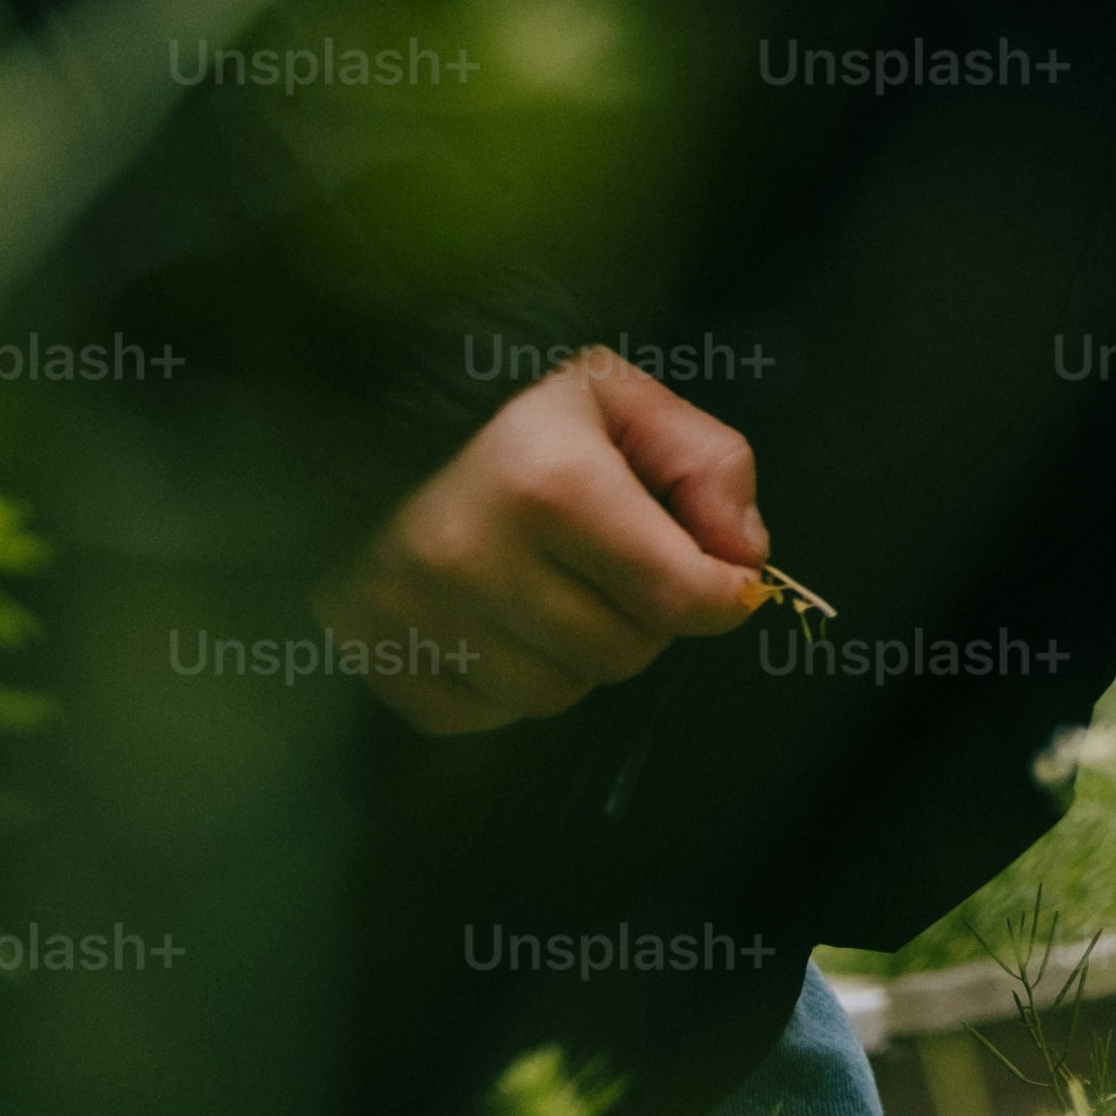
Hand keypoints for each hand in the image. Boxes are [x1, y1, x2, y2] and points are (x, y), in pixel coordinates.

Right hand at [317, 351, 774, 735]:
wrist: (373, 422)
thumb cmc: (517, 414)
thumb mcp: (623, 401)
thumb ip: (709, 464)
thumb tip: (743, 559)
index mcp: (546, 485)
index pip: (677, 596)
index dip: (723, 597)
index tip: (724, 581)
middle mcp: (469, 558)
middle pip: (622, 654)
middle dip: (642, 617)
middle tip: (614, 566)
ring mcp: (412, 614)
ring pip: (556, 694)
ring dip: (575, 653)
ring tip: (550, 587)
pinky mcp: (378, 655)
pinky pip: (485, 714)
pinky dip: (506, 680)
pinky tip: (495, 619)